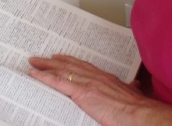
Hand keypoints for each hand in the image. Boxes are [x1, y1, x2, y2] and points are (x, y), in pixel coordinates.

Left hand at [28, 54, 147, 125]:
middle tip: (41, 58)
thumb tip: (134, 85)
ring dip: (45, 66)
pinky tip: (34, 73)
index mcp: (105, 77)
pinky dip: (44, 76)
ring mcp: (86, 82)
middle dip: (53, 61)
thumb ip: (129, 87)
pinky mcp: (81, 92)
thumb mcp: (132, 92)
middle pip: (69, 65)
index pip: (83, 66)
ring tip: (34, 62)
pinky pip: (57, 82)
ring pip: (60, 70)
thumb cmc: (136, 107)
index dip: (70, 61)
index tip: (60, 58)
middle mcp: (94, 76)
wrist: (138, 113)